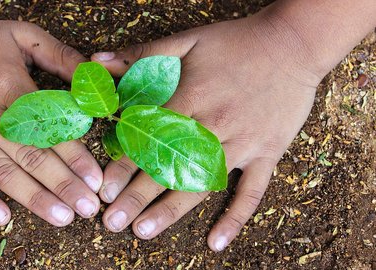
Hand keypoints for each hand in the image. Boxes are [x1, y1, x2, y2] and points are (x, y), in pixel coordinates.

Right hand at [0, 14, 102, 226]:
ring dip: (33, 198)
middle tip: (87, 208)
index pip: (47, 127)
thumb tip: (93, 81)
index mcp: (8, 84)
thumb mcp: (24, 36)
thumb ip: (61, 56)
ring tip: (61, 218)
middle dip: (62, 185)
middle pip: (29, 156)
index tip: (95, 180)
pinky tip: (3, 218)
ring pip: (1, 172)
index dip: (74, 156)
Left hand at [91, 9, 326, 249]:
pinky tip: (215, 242)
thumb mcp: (187, 40)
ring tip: (143, 231)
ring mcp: (244, 143)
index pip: (150, 138)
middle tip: (111, 222)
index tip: (104, 189)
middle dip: (138, 197)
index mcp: (192, 99)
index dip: (124, 165)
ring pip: (203, 185)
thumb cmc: (236, 42)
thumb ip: (142, 54)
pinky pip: (252, 192)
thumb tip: (98, 62)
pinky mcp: (267, 153)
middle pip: (170, 168)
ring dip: (171, 211)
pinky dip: (235, 218)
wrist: (294, 44)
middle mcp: (215, 126)